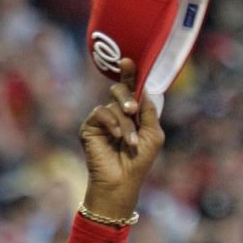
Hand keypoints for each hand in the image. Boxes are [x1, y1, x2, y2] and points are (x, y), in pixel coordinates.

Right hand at [79, 57, 164, 219]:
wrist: (122, 182)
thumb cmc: (140, 161)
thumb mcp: (152, 134)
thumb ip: (149, 111)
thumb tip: (144, 89)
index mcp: (133, 114)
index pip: (131, 90)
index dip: (130, 75)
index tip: (128, 60)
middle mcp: (116, 114)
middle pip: (120, 91)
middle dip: (128, 97)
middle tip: (132, 109)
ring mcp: (102, 120)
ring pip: (113, 105)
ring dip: (125, 124)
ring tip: (130, 142)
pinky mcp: (90, 127)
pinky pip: (100, 113)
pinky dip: (112, 124)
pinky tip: (117, 138)